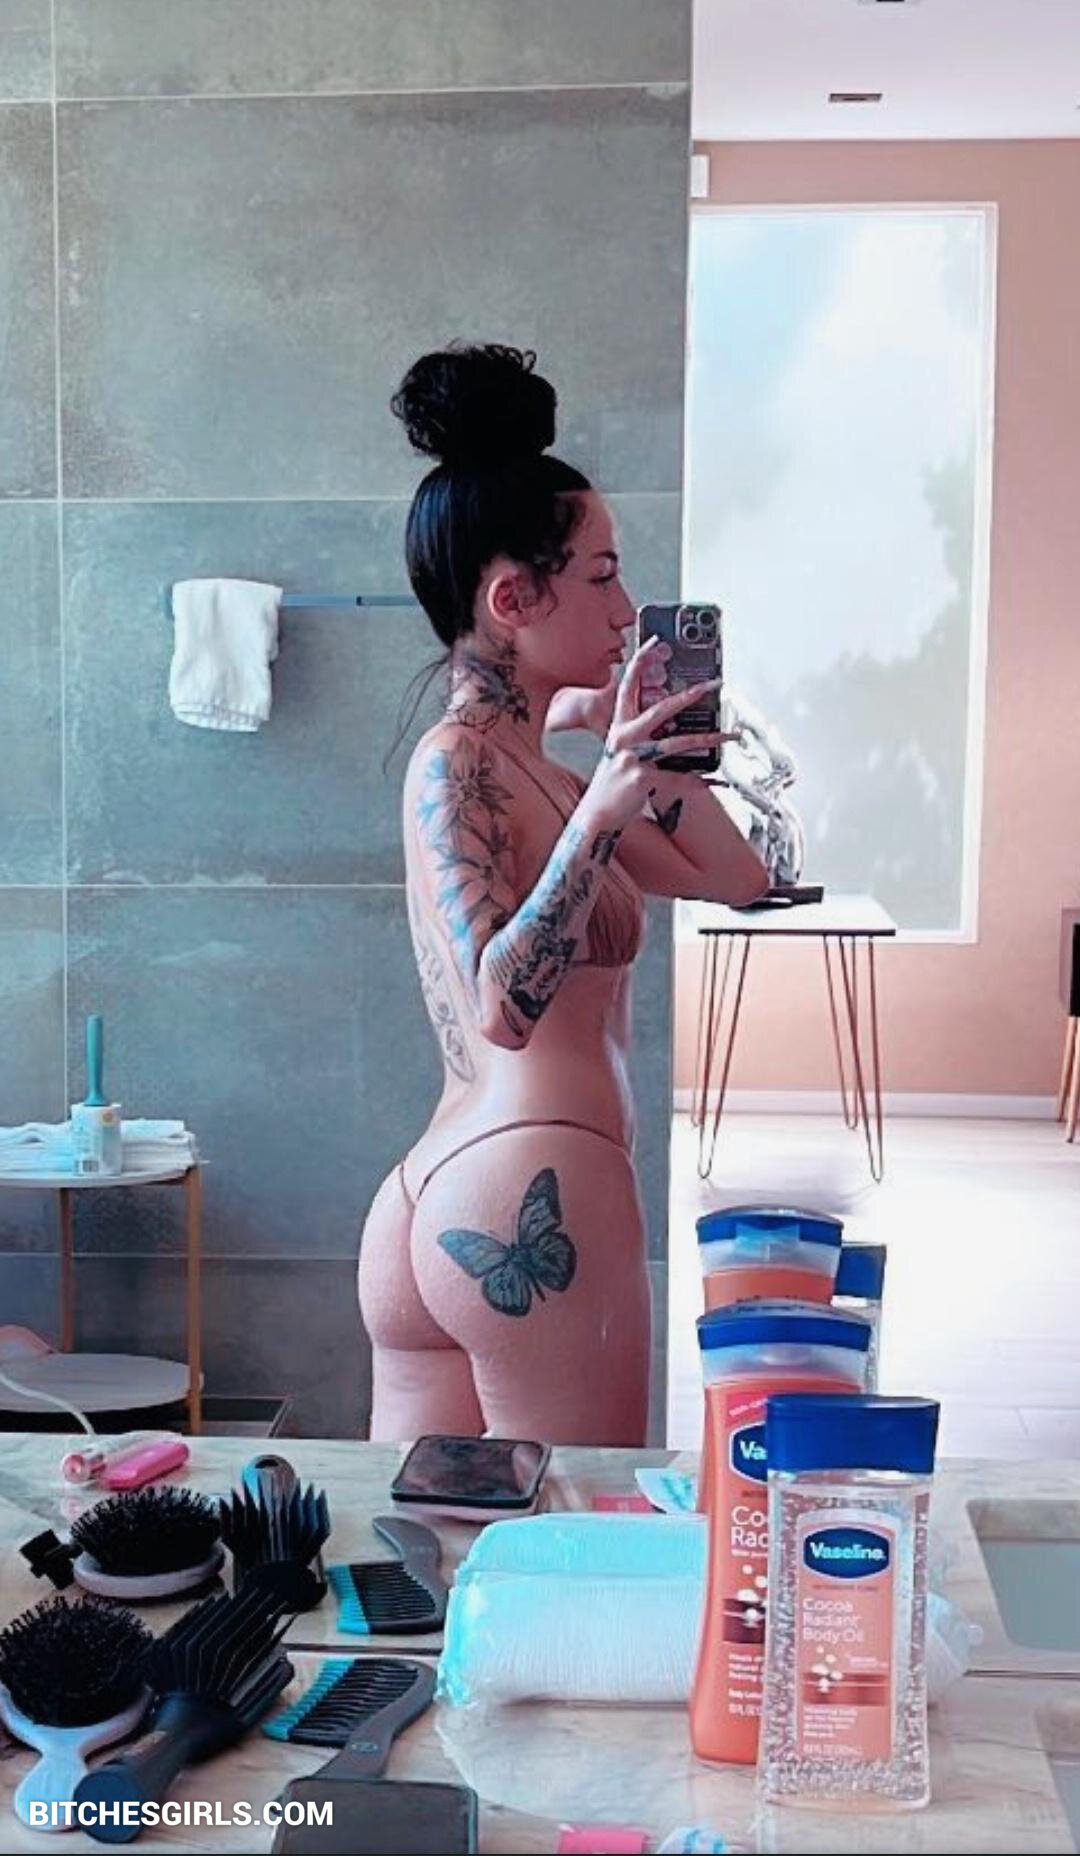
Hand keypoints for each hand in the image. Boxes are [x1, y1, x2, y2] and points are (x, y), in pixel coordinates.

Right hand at [585, 639, 725, 832]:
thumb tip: (673, 722)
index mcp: (619, 726)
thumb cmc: (613, 783)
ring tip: (729, 735)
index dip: (640, 660)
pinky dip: (699, 780)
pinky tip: (715, 779)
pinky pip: (678, 777)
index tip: (655, 642)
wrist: (597, 814)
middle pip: (660, 708)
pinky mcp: (641, 779)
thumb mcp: (621, 751)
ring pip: (677, 742)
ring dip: (708, 737)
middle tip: (713, 684)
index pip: (627, 685)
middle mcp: (624, 737)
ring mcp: (632, 757)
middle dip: (690, 695)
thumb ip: (642, 734)